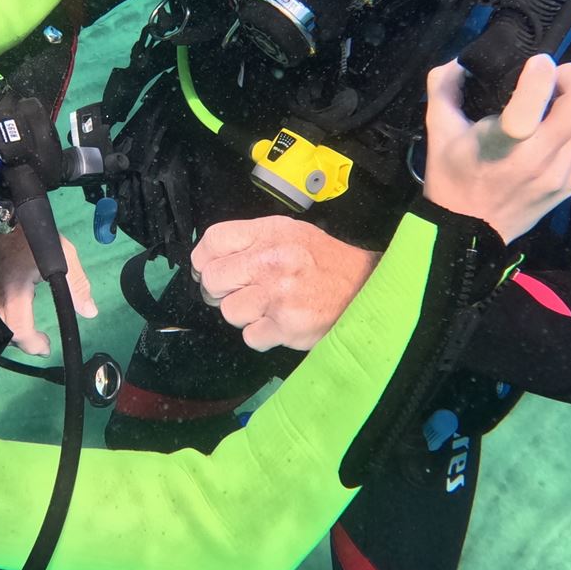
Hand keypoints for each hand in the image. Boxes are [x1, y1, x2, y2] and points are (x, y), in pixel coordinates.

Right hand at [0, 221, 97, 356]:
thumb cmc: (32, 230)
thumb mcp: (63, 254)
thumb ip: (77, 286)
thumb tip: (89, 312)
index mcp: (13, 290)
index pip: (18, 333)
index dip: (33, 345)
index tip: (46, 346)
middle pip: (4, 333)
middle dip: (23, 339)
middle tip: (38, 338)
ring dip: (9, 325)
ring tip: (25, 318)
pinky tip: (8, 301)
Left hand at [191, 215, 379, 352]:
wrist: (365, 289)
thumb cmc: (324, 262)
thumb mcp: (290, 233)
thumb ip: (251, 240)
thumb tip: (209, 258)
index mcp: (270, 234)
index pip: (213, 241)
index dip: (204, 259)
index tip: (210, 269)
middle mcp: (271, 261)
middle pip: (212, 279)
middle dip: (220, 290)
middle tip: (240, 292)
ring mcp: (277, 296)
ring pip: (228, 312)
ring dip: (243, 314)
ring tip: (267, 307)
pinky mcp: (285, 326)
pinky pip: (249, 337)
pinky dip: (261, 335)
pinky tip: (279, 323)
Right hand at [421, 55, 570, 242]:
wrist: (468, 235)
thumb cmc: (451, 179)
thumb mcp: (438, 131)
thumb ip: (444, 86)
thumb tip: (462, 62)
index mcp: (503, 145)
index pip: (536, 100)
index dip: (541, 71)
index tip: (534, 63)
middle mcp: (541, 159)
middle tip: (551, 78)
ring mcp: (562, 173)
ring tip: (548, 105)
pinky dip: (565, 130)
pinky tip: (541, 139)